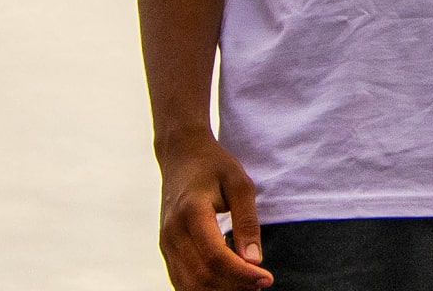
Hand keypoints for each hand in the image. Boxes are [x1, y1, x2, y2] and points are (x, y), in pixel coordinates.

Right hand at [157, 133, 272, 289]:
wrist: (181, 154)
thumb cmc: (214, 165)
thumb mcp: (239, 182)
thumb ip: (247, 220)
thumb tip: (254, 260)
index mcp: (192, 212)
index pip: (216, 258)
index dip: (242, 275)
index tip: (267, 278)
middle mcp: (173, 232)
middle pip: (202, 277)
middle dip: (234, 286)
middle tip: (261, 283)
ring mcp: (165, 243)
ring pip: (190, 285)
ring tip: (247, 284)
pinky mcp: (166, 248)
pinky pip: (182, 280)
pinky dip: (204, 287)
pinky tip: (227, 281)